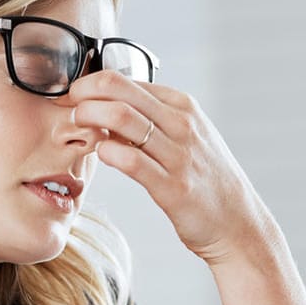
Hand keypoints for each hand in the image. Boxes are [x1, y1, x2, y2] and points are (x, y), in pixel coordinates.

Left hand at [60, 70, 274, 265]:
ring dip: (90, 116)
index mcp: (182, 107)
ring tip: (76, 127)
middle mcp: (182, 124)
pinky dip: (109, 152)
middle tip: (66, 106)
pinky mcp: (174, 187)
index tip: (73, 97)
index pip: (126, 80)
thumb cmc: (206, 181)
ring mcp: (179, 155)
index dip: (91, 84)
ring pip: (123, 118)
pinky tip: (100, 154)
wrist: (239, 225)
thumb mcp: (186, 138)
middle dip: (83, 92)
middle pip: (119, 89)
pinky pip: (133, 161)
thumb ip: (152, 122)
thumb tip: (109, 110)